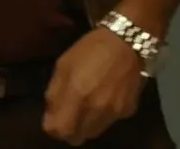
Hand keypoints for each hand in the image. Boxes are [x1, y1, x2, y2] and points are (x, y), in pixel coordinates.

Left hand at [42, 28, 144, 145]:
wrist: (127, 42)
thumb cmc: (89, 50)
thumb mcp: (63, 66)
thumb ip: (54, 93)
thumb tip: (51, 114)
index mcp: (77, 96)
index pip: (60, 130)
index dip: (52, 127)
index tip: (52, 118)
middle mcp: (96, 109)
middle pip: (76, 138)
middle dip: (68, 130)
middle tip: (67, 114)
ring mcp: (114, 112)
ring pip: (93, 133)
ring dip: (84, 125)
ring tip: (85, 106)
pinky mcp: (128, 111)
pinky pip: (109, 123)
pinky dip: (102, 117)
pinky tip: (103, 99)